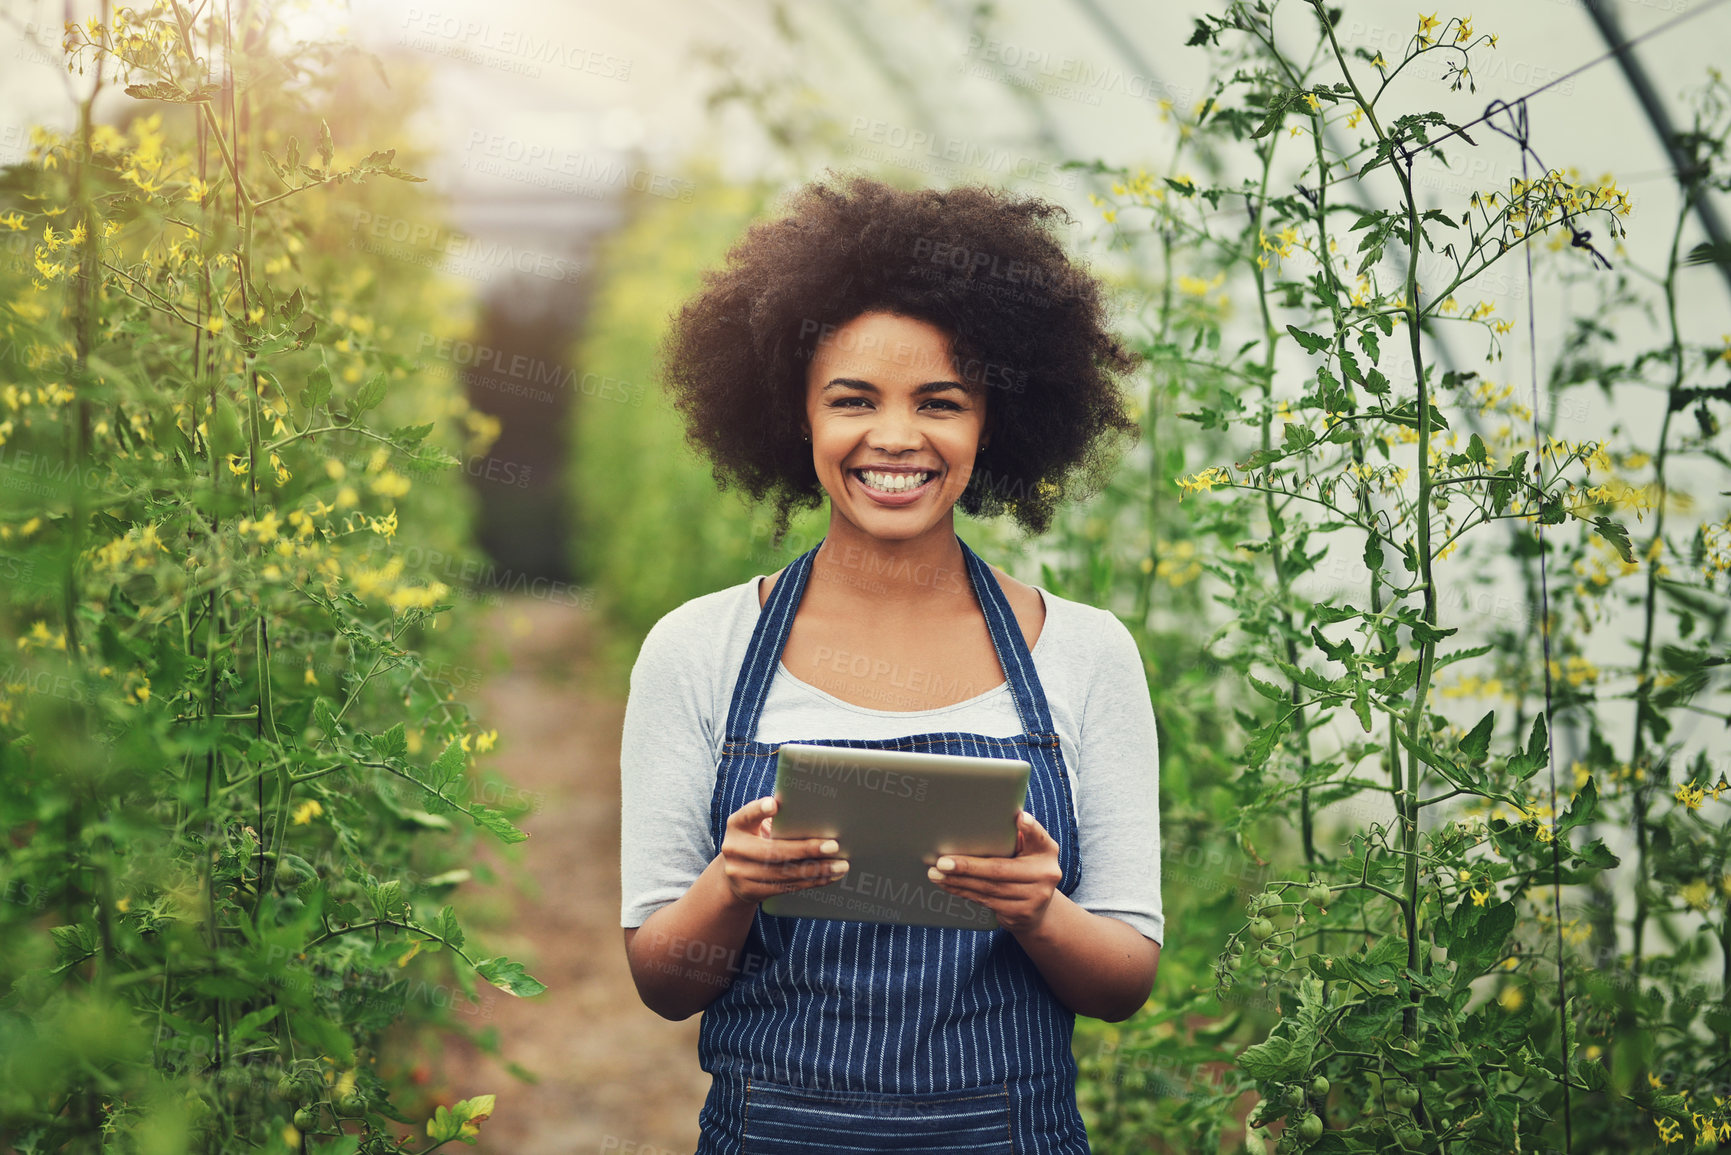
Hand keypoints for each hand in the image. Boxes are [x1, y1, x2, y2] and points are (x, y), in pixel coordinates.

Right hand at [718, 795, 848, 909]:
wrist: (733, 875)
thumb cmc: (757, 840)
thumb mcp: (757, 825)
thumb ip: (777, 818)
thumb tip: (815, 812)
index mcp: (737, 825)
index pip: (747, 815)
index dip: (759, 810)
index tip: (774, 804)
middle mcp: (734, 849)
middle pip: (773, 851)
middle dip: (807, 850)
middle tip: (834, 846)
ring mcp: (740, 873)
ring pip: (784, 873)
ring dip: (817, 870)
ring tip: (840, 865)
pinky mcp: (751, 891)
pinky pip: (786, 887)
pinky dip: (811, 881)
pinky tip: (828, 876)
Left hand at [926, 810, 1061, 934]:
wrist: (1039, 910)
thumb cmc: (1024, 868)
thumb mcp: (1028, 850)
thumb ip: (1014, 836)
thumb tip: (981, 820)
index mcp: (1046, 850)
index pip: (1039, 837)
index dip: (1030, 828)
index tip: (1019, 818)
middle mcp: (1046, 874)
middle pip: (1000, 870)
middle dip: (968, 866)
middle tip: (942, 862)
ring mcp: (1035, 897)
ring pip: (989, 888)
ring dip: (958, 881)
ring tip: (936, 874)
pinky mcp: (1021, 914)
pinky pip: (986, 901)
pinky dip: (964, 892)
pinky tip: (948, 885)